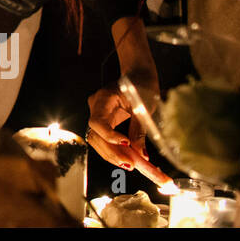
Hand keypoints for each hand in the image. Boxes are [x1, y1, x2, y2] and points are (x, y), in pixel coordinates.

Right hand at [86, 16, 171, 184]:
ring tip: (131, 165)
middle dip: (112, 153)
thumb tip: (141, 155)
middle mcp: (95, 107)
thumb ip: (139, 131)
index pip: (97, 121)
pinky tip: (127, 158)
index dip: (109, 136)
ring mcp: (97, 114)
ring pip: (97, 141)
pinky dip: (114, 150)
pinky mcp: (103, 122)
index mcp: (104, 98)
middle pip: (95, 135)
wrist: (139, 75)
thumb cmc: (143, 86)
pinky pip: (103, 139)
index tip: (127, 145)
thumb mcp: (144, 108)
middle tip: (131, 165)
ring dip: (112, 155)